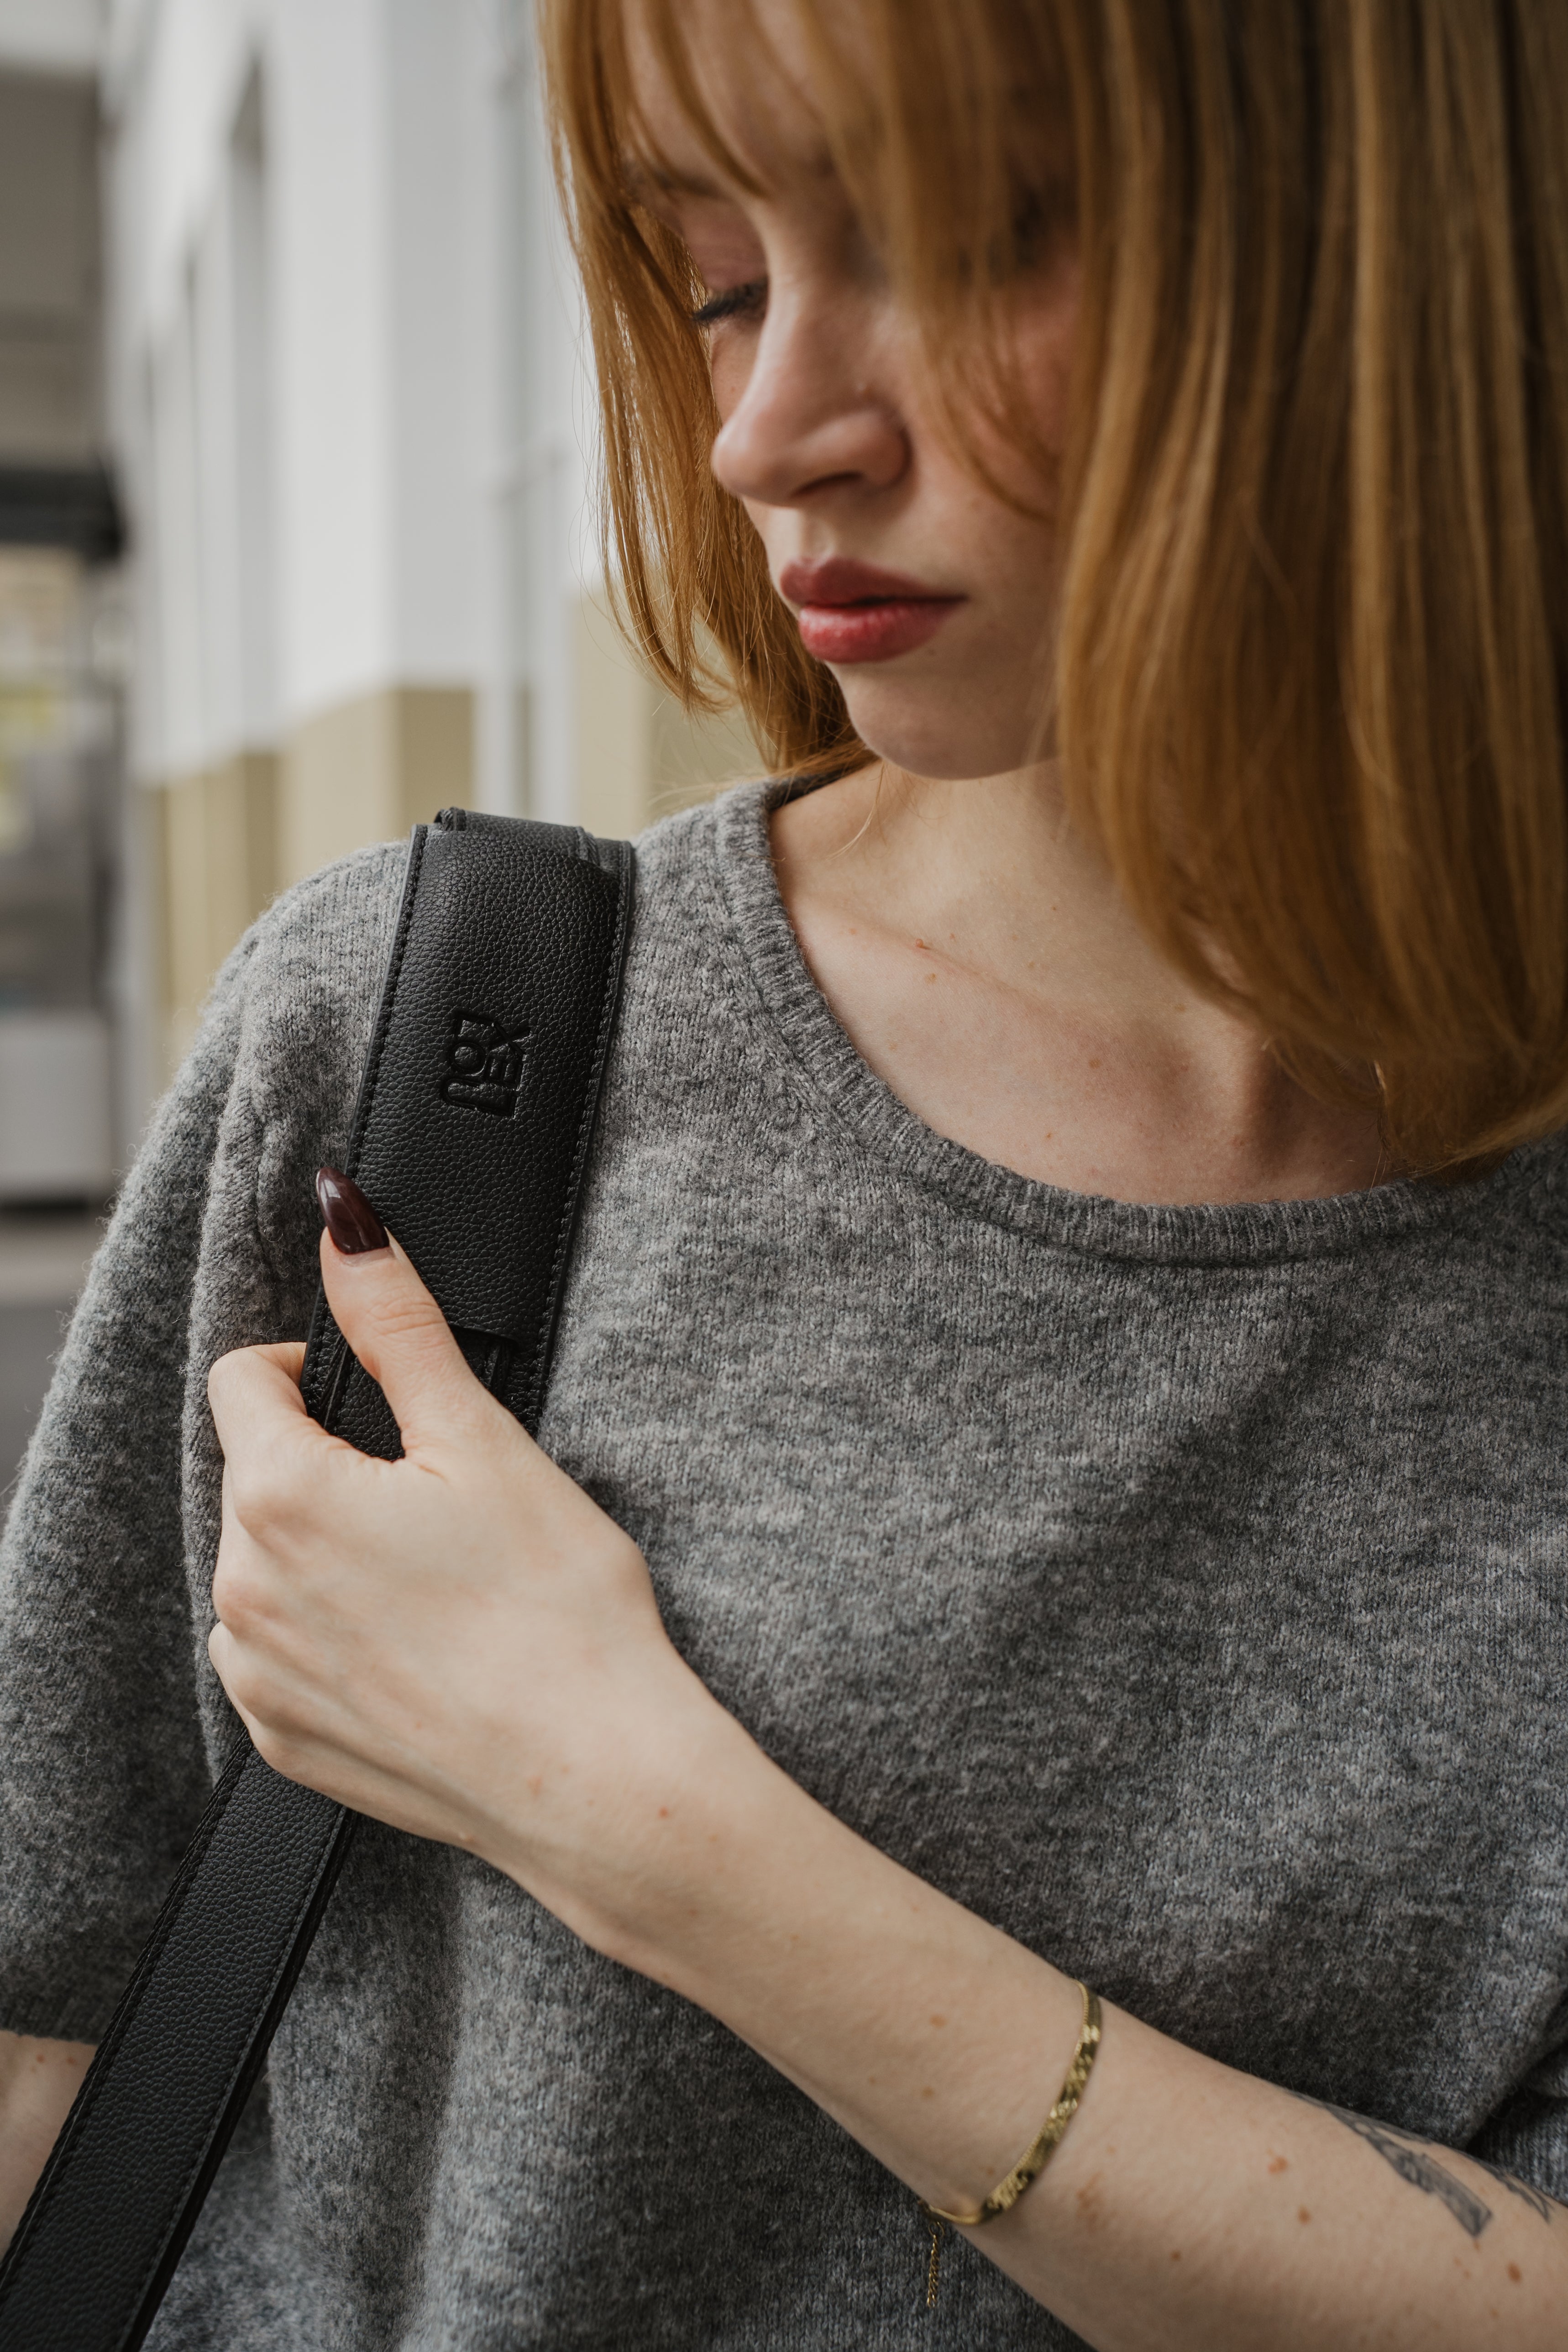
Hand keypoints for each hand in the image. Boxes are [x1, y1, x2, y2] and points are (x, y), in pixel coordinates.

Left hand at [206, 1175, 715, 1949]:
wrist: (596, 1776)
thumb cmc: (556, 1610)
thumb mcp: (483, 1437)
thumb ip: (397, 1323)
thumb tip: (346, 1222)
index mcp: (282, 1497)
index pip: (246, 1378)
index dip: (321, 1368)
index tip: (393, 1404)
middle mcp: (241, 1592)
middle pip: (259, 1474)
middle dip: (333, 1465)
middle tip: (441, 1499)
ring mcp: (258, 1677)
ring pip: (267, 1565)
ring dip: (328, 1551)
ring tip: (438, 1578)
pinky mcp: (285, 1741)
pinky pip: (280, 1655)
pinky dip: (334, 1634)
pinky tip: (422, 1643)